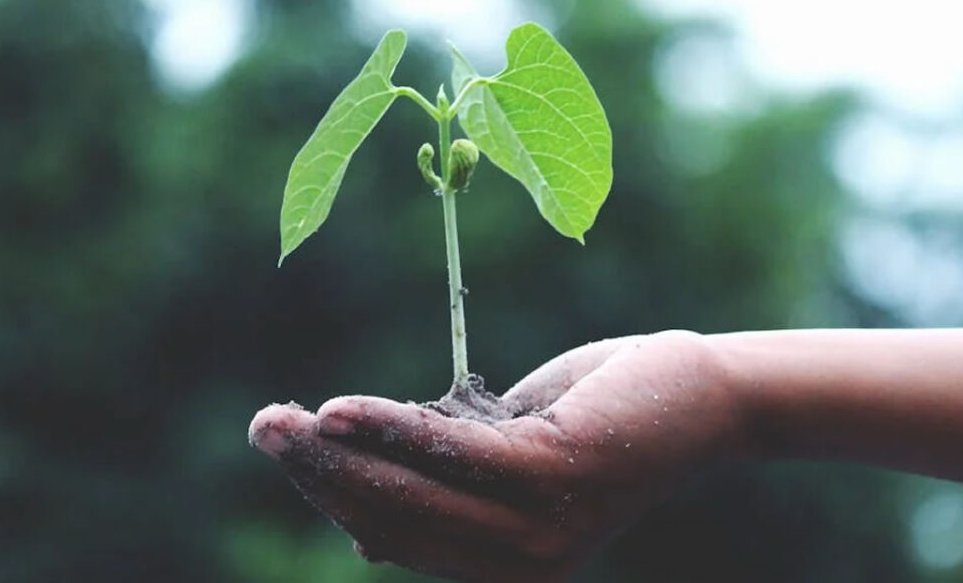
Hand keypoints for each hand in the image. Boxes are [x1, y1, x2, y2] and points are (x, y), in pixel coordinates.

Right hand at [248, 330, 744, 581]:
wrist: (700, 396)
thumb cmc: (601, 418)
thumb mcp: (510, 457)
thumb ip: (448, 486)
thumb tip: (363, 531)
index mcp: (505, 568)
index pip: (398, 538)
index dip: (335, 496)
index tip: (291, 449)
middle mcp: (519, 567)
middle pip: (392, 521)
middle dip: (319, 476)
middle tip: (262, 428)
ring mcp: (538, 529)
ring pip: (411, 493)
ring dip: (337, 454)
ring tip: (280, 421)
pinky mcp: (553, 477)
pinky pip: (451, 454)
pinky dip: (391, 429)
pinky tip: (340, 410)